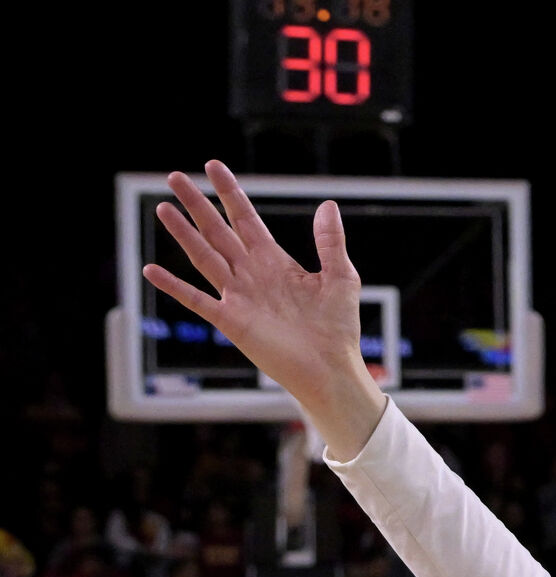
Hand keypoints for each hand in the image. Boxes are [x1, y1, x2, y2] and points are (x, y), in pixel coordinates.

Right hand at [141, 161, 385, 454]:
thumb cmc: (338, 328)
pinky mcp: (232, 321)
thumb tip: (328, 204)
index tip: (212, 166)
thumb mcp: (341, 277)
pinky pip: (197, 300)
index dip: (230, 193)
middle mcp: (251, 275)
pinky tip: (151, 271)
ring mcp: (238, 297)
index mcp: (275, 262)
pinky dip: (174, 287)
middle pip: (218, 231)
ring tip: (164, 208)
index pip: (246, 219)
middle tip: (174, 177)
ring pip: (204, 257)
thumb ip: (330, 242)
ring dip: (184, 233)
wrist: (332, 368)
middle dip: (198, 204)